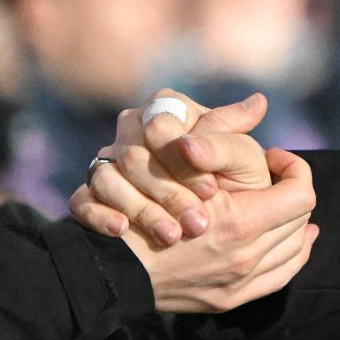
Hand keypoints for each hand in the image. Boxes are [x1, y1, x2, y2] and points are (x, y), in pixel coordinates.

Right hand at [70, 90, 272, 247]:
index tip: (213, 190)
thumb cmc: (233, 182)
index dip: (186, 160)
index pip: (163, 124)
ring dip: (142, 208)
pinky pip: (82, 199)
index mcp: (170, 109)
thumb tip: (257, 104)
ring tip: (172, 235)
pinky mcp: (91, 193)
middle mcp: (133, 130)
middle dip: (169, 191)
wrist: (209, 228)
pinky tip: (122, 230)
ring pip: (108, 178)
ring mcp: (108, 162)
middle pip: (135, 155)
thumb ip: (237, 136)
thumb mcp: (243, 159)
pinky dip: (99, 214)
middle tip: (199, 222)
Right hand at [115, 149, 318, 313]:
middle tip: (279, 181)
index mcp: (241, 224)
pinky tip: (292, 241)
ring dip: (295, 226)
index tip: (276, 157)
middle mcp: (246, 257)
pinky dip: (290, 255)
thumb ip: (219, 136)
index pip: (301, 193)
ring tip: (286, 208)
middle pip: (300, 221)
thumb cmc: (138, 210)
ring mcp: (239, 283)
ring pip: (293, 250)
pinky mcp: (230, 300)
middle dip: (292, 195)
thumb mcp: (176, 166)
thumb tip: (258, 102)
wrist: (109, 271)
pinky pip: (280, 277)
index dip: (294, 168)